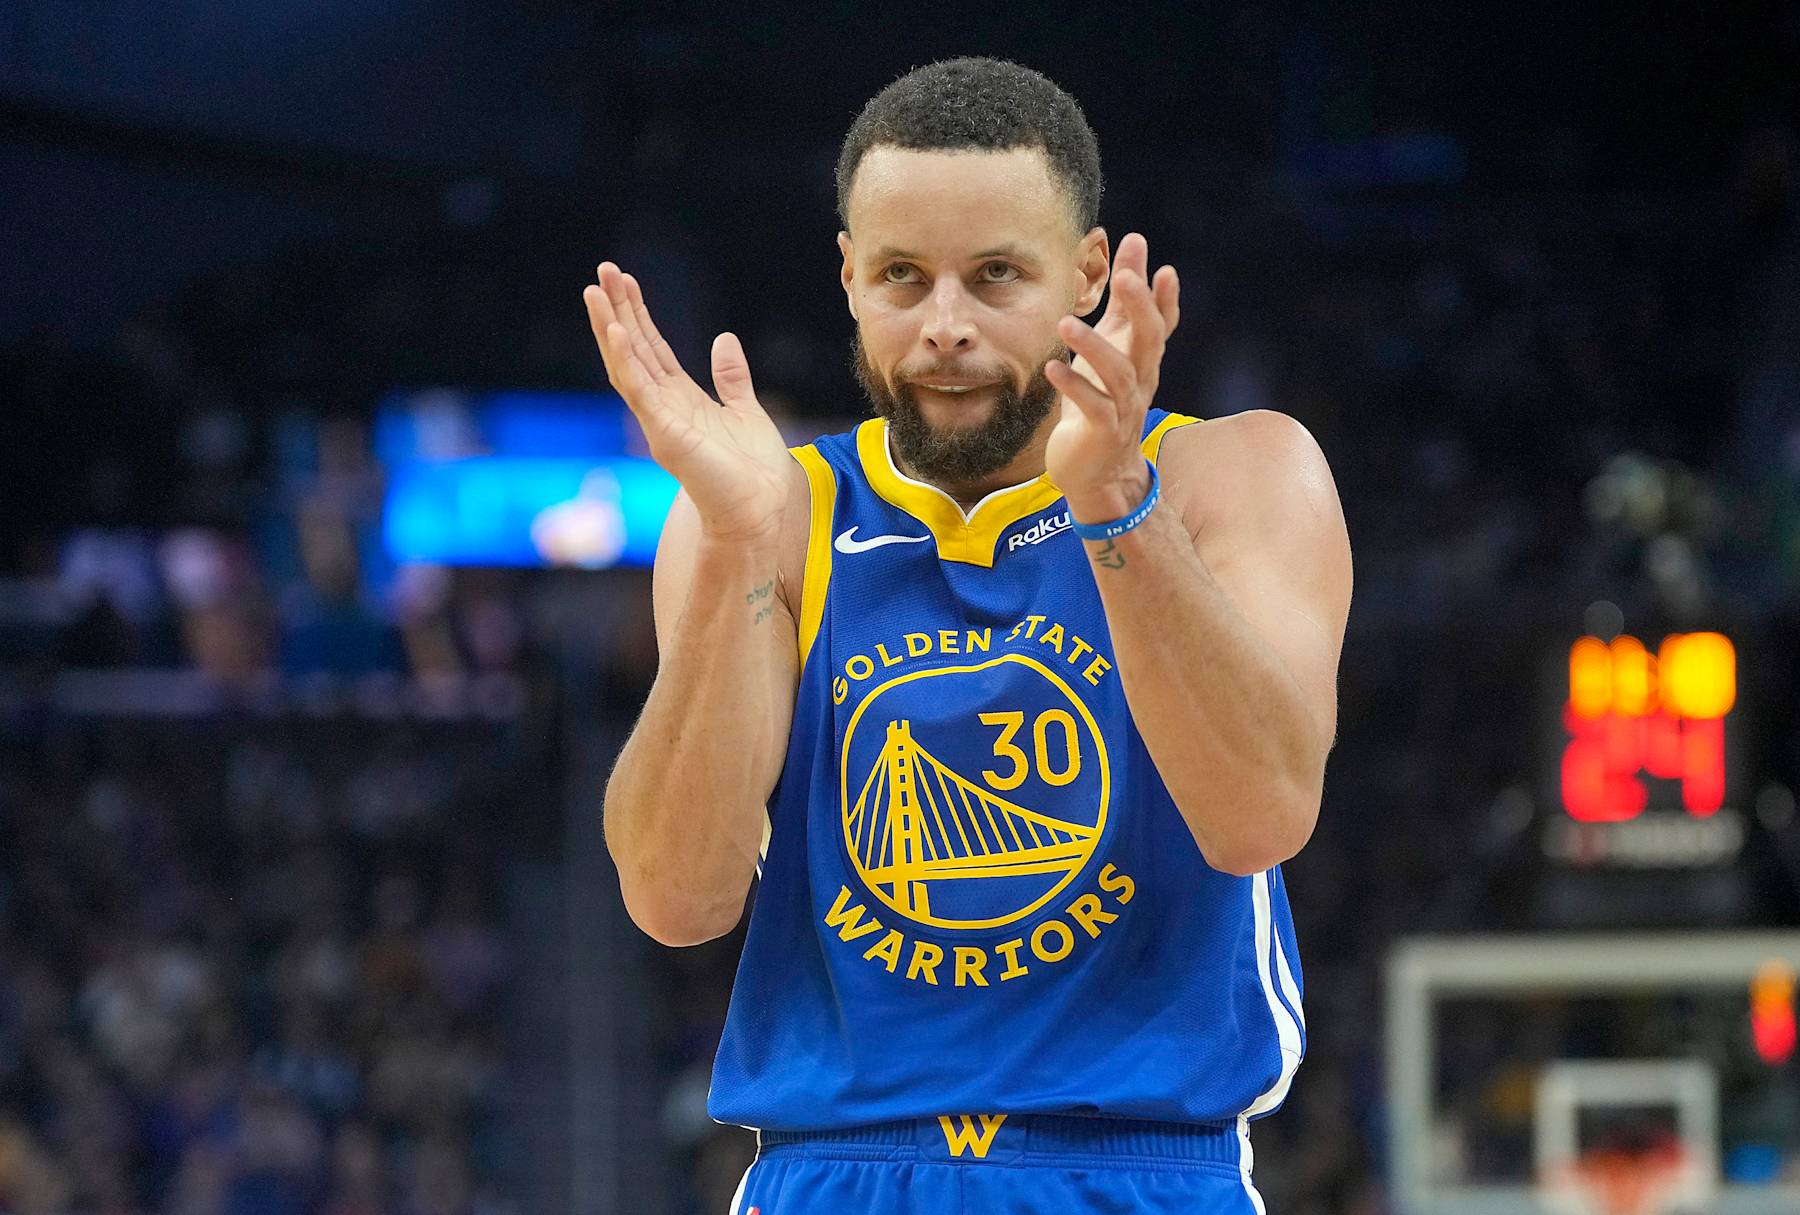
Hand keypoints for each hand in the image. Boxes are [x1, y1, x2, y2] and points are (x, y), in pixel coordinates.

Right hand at [583, 263, 790, 543]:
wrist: (759, 510)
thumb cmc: (753, 471)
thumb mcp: (745, 411)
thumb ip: (731, 378)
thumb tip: (724, 340)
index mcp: (681, 400)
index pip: (651, 348)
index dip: (637, 314)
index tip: (624, 281)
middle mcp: (663, 407)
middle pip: (633, 349)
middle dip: (617, 310)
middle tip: (603, 271)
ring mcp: (659, 420)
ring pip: (627, 365)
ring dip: (610, 327)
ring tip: (595, 292)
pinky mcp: (665, 434)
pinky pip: (640, 391)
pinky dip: (626, 360)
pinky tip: (616, 331)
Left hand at [1042, 232, 1180, 520]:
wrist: (1098, 472)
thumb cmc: (1101, 401)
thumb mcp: (1111, 349)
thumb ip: (1121, 305)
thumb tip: (1133, 248)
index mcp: (1142, 360)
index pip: (1162, 325)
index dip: (1165, 299)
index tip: (1164, 269)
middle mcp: (1139, 381)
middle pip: (1149, 341)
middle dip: (1141, 308)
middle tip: (1126, 278)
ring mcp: (1123, 408)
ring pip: (1118, 374)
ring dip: (1093, 347)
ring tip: (1065, 324)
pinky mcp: (1101, 432)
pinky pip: (1091, 407)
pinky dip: (1073, 387)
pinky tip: (1053, 367)